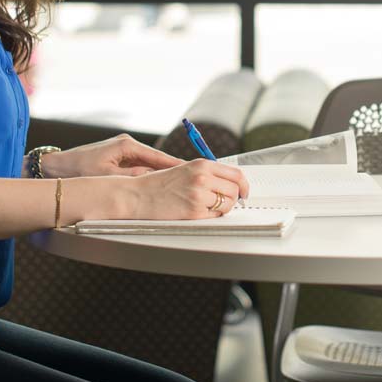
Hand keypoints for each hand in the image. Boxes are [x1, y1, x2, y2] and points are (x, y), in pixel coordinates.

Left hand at [43, 134, 180, 178]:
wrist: (55, 168)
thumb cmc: (78, 171)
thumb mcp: (108, 177)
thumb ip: (133, 178)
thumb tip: (156, 179)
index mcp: (126, 145)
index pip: (158, 156)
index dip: (176, 165)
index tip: (192, 170)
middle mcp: (126, 144)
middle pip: (156, 160)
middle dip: (171, 170)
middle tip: (189, 180)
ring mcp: (121, 150)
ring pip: (147, 164)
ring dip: (159, 174)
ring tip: (176, 185)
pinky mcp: (116, 157)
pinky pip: (138, 167)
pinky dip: (147, 175)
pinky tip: (155, 185)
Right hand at [126, 160, 248, 219]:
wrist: (137, 195)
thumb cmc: (158, 184)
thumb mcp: (184, 169)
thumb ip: (206, 173)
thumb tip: (228, 182)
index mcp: (201, 165)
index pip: (236, 174)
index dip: (243, 185)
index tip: (243, 192)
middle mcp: (203, 178)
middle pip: (235, 190)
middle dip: (233, 198)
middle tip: (224, 202)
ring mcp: (199, 196)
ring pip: (227, 204)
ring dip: (222, 208)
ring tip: (207, 206)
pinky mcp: (194, 212)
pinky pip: (214, 216)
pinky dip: (211, 216)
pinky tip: (197, 212)